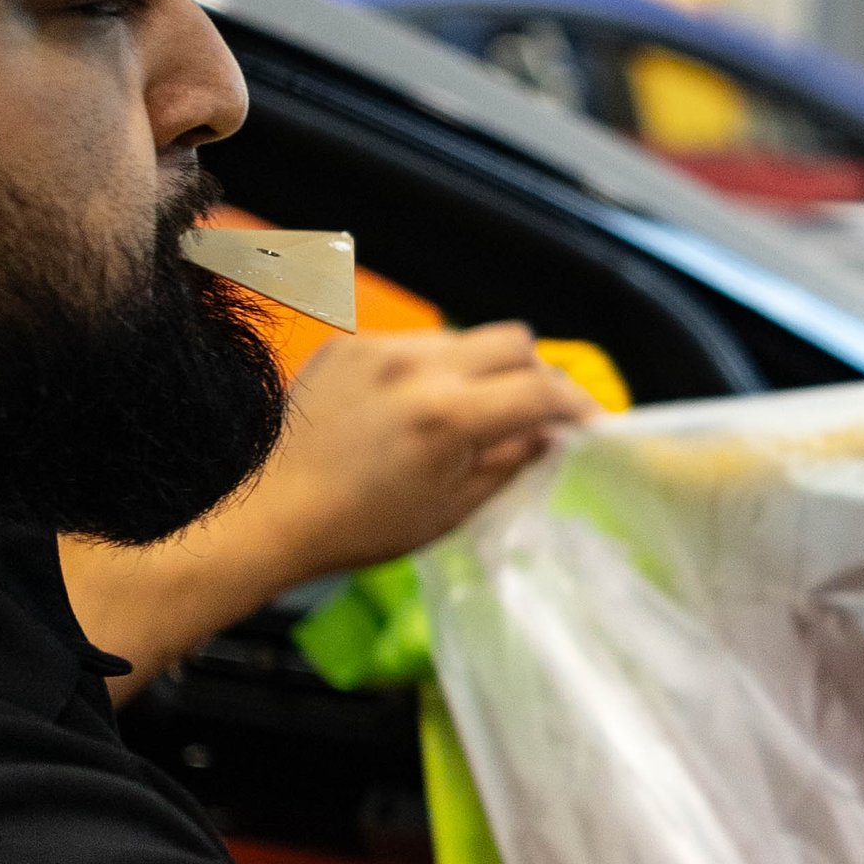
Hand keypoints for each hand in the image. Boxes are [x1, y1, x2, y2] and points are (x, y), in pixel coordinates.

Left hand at [241, 322, 600, 585]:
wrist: (273, 513)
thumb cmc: (365, 526)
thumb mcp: (454, 508)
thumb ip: (512, 461)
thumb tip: (551, 434)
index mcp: (449, 415)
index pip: (542, 389)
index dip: (579, 406)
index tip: (590, 427)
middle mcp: (418, 366)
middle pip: (515, 340)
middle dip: (535, 375)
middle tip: (532, 414)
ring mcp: (379, 346)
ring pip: (464, 338)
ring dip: (481, 370)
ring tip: (464, 413)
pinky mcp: (349, 341)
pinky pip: (415, 342)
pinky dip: (430, 369)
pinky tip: (410, 407)